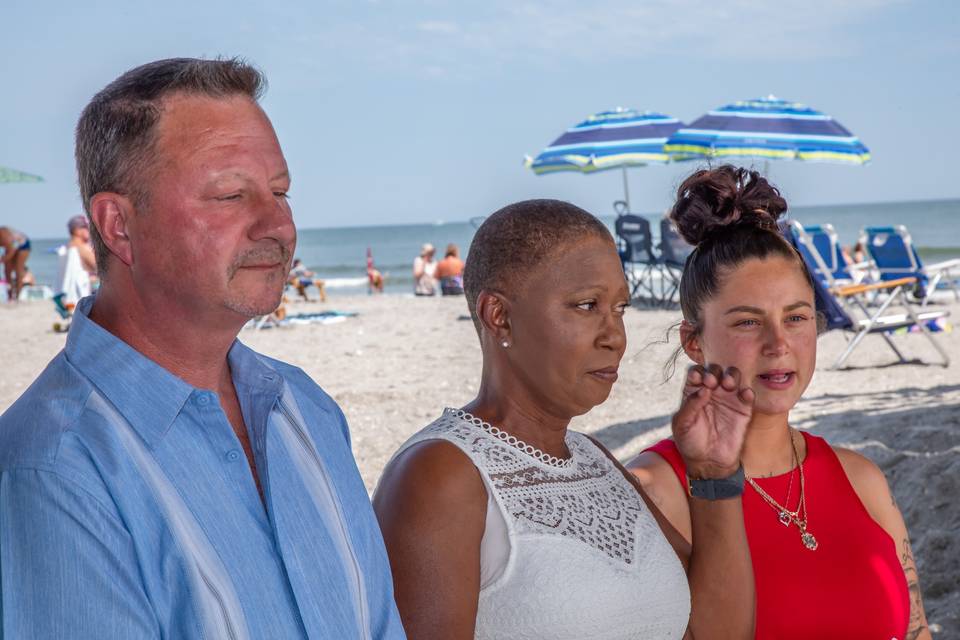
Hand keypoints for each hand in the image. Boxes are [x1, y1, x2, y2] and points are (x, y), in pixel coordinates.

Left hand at [672, 364, 753, 478]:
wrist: (708, 462)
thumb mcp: (682, 425)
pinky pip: (748, 394)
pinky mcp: (743, 410)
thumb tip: (704, 389)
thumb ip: (690, 406)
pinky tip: (744, 395)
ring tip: (728, 384)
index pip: (696, 372)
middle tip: (713, 383)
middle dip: (714, 372)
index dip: (698, 372)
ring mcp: (727, 399)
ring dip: (732, 375)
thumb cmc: (690, 442)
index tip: (699, 380)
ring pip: (732, 376)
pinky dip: (747, 391)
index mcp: (693, 392)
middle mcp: (711, 392)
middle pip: (715, 370)